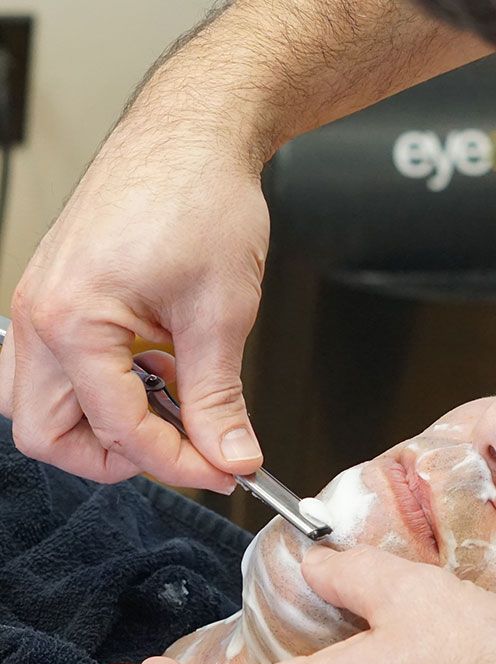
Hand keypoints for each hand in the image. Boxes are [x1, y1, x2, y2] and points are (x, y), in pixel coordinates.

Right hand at [0, 120, 268, 489]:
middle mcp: (39, 318)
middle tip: (187, 449)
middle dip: (120, 458)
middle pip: (48, 436)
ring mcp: (42, 308)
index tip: (225, 471)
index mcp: (70, 322)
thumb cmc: (199, 198)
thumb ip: (219, 399)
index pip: (118, 431)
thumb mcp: (221, 315)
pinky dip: (106, 391)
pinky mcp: (59, 300)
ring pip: (44, 409)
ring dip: (104, 427)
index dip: (179, 465)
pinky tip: (159, 371)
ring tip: (172, 404)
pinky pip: (60, 371)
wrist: (191, 135)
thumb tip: (231, 455)